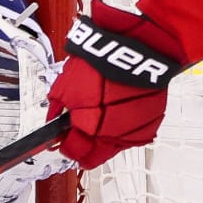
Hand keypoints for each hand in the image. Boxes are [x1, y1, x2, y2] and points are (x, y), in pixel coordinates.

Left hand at [45, 0, 186, 168]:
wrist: (136, 47)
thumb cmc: (101, 61)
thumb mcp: (65, 83)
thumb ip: (56, 108)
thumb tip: (51, 122)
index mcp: (90, 128)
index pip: (74, 153)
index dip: (66, 145)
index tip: (64, 138)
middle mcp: (114, 135)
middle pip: (94, 155)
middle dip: (86, 142)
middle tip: (82, 125)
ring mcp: (135, 131)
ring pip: (114, 146)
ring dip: (106, 135)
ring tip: (105, 109)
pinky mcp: (151, 123)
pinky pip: (133, 133)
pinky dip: (126, 125)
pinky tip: (120, 106)